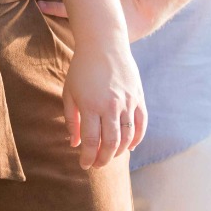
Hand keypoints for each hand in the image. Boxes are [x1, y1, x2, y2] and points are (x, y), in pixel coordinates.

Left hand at [61, 34, 146, 169]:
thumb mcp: (69, 93)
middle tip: (97, 164)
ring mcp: (127, 102)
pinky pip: (141, 125)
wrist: (104, 45)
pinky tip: (129, 147)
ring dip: (119, 152)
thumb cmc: (81, 69)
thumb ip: (71, 120)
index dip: (87, 157)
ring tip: (110, 156)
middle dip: (103, 159)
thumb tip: (75, 144)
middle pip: (111, 143)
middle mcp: (111, 106)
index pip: (91, 141)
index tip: (84, 165)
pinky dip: (136, 139)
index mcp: (90, 105)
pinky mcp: (138, 98)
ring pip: (127, 137)